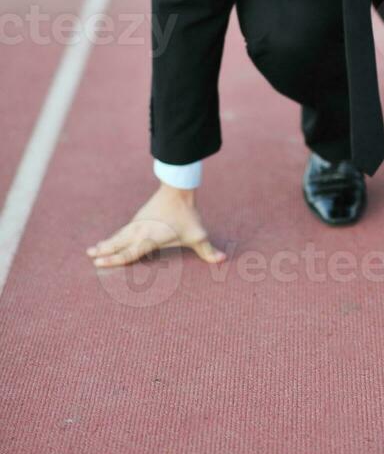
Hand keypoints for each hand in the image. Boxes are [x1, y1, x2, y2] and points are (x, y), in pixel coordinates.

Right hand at [85, 183, 226, 267]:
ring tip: (92, 250)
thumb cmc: (187, 215)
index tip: (99, 263)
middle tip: (90, 256)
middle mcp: (139, 232)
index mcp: (149, 239)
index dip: (114, 259)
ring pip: (118, 236)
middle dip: (104, 251)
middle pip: (118, 244)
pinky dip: (114, 237)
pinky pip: (123, 231)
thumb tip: (223, 259)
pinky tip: (110, 239)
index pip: (129, 253)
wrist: (178, 190)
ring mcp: (138, 224)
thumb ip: (208, 250)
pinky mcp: (139, 218)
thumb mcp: (198, 235)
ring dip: (106, 243)